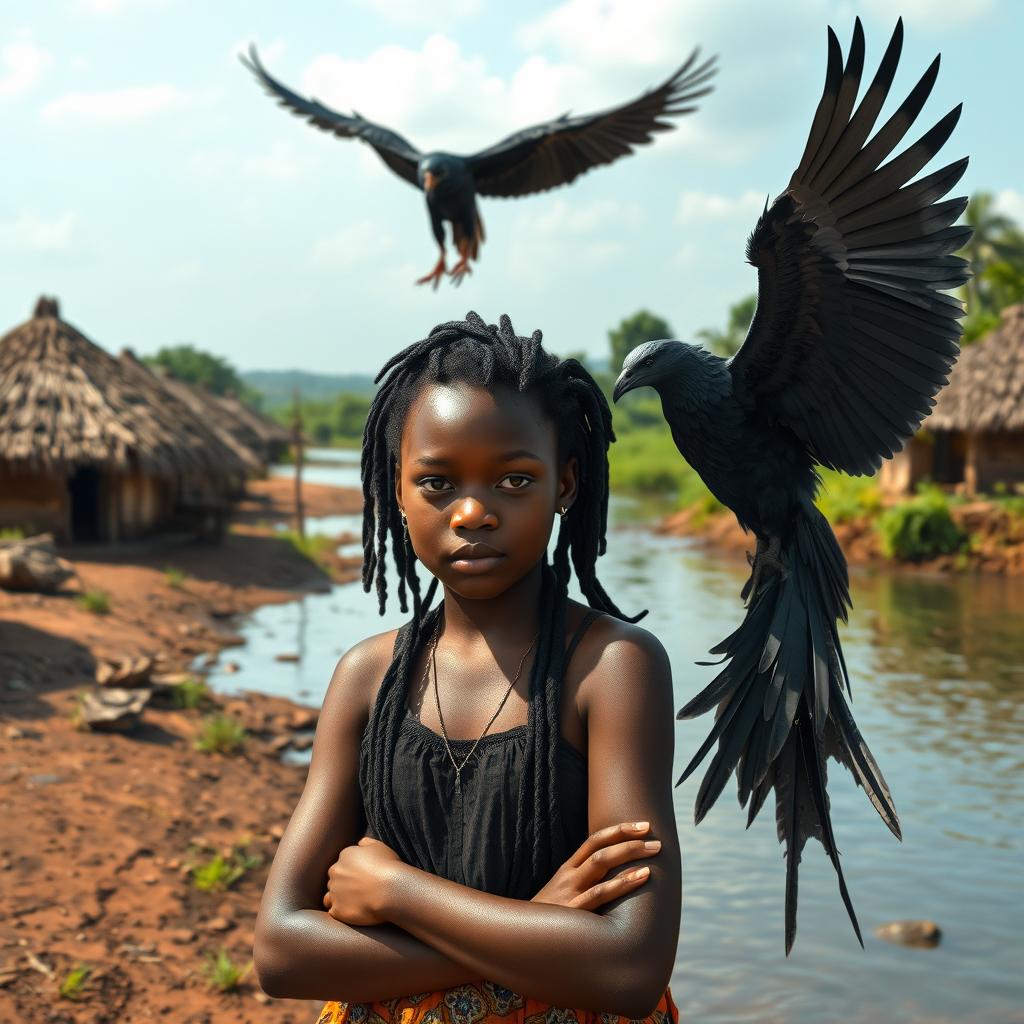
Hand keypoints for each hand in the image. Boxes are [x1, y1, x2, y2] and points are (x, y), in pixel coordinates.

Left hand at [322, 835, 402, 926]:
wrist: (390, 891)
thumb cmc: (388, 868)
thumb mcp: (380, 847)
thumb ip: (367, 843)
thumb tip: (360, 844)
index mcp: (345, 855)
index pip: (343, 863)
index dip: (353, 871)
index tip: (363, 878)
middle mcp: (336, 871)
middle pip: (335, 878)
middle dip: (344, 884)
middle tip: (360, 890)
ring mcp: (334, 891)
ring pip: (330, 896)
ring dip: (338, 898)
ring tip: (354, 903)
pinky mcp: (337, 910)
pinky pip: (333, 912)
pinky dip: (341, 913)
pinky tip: (353, 913)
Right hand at [531, 821, 659, 910]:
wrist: (518, 940)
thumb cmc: (548, 922)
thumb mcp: (563, 897)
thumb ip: (584, 887)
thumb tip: (616, 882)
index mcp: (567, 870)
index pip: (593, 841)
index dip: (618, 830)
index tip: (643, 826)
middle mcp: (569, 876)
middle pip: (600, 848)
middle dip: (628, 840)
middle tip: (655, 838)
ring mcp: (570, 892)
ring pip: (601, 863)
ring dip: (629, 855)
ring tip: (653, 852)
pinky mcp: (572, 911)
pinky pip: (599, 893)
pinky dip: (622, 883)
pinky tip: (641, 878)